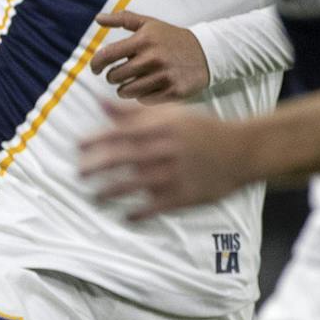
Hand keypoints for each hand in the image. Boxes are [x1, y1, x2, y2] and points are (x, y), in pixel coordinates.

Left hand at [79, 100, 257, 220]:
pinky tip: (126, 216)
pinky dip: (139, 213)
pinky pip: (156, 207)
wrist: (243, 150)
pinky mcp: (185, 195)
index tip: (77, 147)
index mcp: (161, 128)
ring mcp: (175, 174)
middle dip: (97, 167)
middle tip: (79, 174)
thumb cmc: (201, 129)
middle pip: (123, 159)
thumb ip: (133, 112)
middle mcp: (165, 150)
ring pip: (135, 185)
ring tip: (95, 197)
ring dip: (111, 192)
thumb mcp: (171, 114)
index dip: (96, 140)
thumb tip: (99, 103)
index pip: (120, 133)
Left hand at [89, 10, 209, 102]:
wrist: (207, 53)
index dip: (96, 64)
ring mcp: (163, 76)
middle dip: (114, 77)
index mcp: (144, 40)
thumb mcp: (149, 24)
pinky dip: (142, 96)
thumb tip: (98, 18)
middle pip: (114, 77)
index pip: (106, 55)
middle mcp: (153, 58)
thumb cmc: (171, 39)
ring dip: (125, 89)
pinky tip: (150, 87)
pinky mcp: (172, 91)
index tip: (96, 68)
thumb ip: (123, 19)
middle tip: (122, 73)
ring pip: (126, 92)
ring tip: (134, 81)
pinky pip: (143, 100)